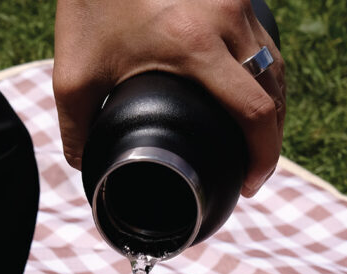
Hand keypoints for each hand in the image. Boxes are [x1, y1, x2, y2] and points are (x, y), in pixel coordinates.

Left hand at [53, 0, 284, 196]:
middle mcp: (226, 18)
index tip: (250, 183)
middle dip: (270, 139)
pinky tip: (249, 97)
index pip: (254, 110)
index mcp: (194, 45)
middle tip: (252, 172)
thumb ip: (76, 127)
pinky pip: (261, 40)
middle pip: (273, 92)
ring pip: (272, 64)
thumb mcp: (73, 73)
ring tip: (252, 141)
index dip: (263, 156)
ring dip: (270, 107)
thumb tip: (86, 166)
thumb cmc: (89, 2)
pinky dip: (262, 75)